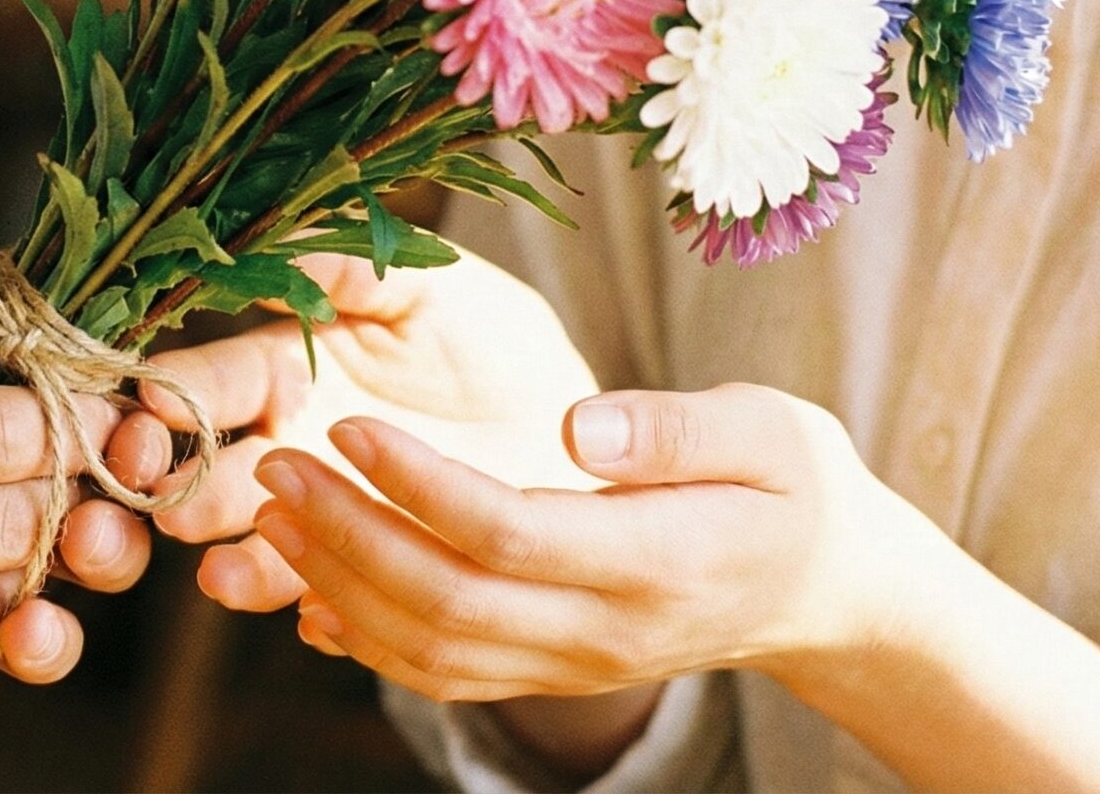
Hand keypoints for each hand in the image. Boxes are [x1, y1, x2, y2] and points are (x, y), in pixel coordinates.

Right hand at [107, 248, 597, 614]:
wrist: (584, 437)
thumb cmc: (497, 342)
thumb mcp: (428, 284)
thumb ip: (347, 266)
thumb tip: (268, 243)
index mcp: (292, 362)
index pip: (220, 378)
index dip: (182, 389)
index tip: (155, 399)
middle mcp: (294, 443)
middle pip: (215, 468)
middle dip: (179, 482)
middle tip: (157, 494)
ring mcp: (331, 517)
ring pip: (264, 546)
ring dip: (236, 560)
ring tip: (222, 574)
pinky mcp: (377, 578)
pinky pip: (334, 602)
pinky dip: (314, 606)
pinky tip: (306, 610)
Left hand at [254, 384, 904, 706]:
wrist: (827, 591)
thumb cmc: (791, 484)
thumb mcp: (766, 428)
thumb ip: (674, 426)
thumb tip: (578, 427)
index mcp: (655, 559)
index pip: (508, 533)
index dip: (417, 485)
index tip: (348, 426)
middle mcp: (605, 630)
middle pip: (450, 602)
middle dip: (349, 536)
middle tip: (275, 466)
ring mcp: (575, 663)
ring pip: (434, 650)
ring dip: (340, 584)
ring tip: (273, 513)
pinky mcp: (554, 669)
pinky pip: (447, 673)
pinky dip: (368, 637)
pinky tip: (314, 584)